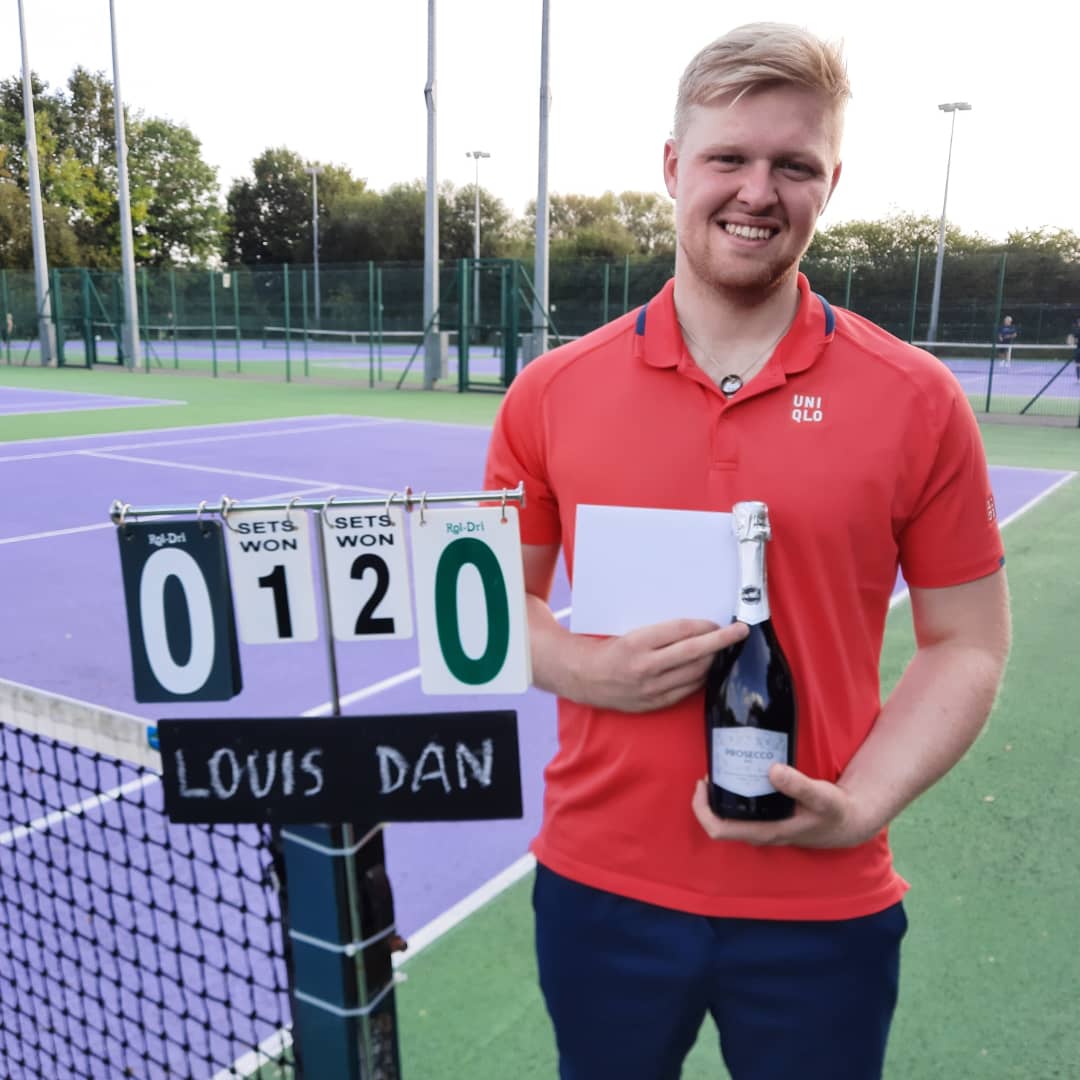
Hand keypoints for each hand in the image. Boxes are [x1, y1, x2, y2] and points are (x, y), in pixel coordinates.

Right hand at [576, 618, 748, 712]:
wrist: (582, 676)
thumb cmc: (606, 647)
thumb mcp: (628, 630)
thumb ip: (659, 631)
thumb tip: (695, 625)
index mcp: (637, 643)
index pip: (682, 631)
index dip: (706, 626)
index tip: (720, 621)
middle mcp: (645, 667)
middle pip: (694, 652)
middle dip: (722, 641)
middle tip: (740, 631)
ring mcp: (650, 689)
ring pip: (695, 673)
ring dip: (714, 660)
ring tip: (725, 650)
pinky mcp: (654, 703)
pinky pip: (687, 690)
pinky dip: (701, 678)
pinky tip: (708, 669)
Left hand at [690, 765, 878, 848]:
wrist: (850, 823)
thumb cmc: (834, 812)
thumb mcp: (821, 797)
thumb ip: (799, 785)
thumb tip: (773, 771)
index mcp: (767, 833)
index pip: (719, 830)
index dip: (702, 809)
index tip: (703, 783)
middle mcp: (761, 834)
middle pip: (719, 823)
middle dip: (708, 799)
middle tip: (711, 770)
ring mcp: (764, 828)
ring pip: (730, 817)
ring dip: (720, 797)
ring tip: (721, 769)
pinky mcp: (770, 820)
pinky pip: (742, 811)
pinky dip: (735, 794)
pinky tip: (740, 774)